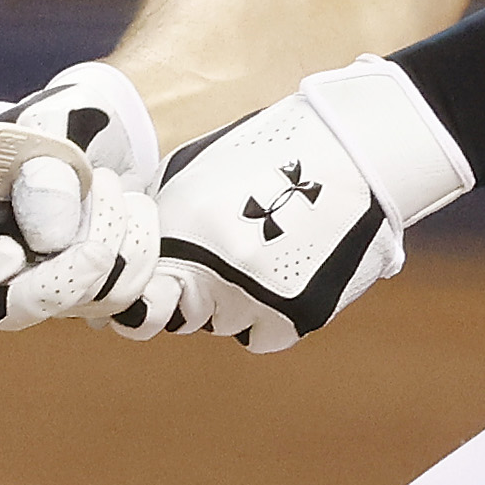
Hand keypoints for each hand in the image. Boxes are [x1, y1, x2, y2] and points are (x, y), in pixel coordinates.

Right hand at [0, 61, 161, 332]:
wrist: (116, 124)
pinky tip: (140, 213)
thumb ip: (41, 171)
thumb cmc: (63, 121)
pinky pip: (129, 305)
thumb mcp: (48, 125)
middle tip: (95, 236)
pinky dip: (144, 260)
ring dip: (112, 245)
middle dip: (62, 279)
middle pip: (13, 311)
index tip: (10, 247)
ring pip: (81, 306)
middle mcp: (3, 266)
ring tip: (115, 183)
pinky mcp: (102, 290)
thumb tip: (49, 241)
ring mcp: (53, 284)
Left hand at [111, 58, 478, 356]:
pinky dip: (266, 315)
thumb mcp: (195, 172)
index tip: (144, 299)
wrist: (355, 150)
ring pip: (222, 323)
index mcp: (179, 231)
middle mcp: (211, 270)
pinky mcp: (295, 314)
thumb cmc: (272, 152)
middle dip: (193, 293)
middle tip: (222, 258)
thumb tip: (128, 267)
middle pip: (181, 314)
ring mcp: (254, 297)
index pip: (137, 299)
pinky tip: (282, 274)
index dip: (139, 302)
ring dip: (232, 301)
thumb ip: (162, 221)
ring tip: (263, 254)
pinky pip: (260, 334)